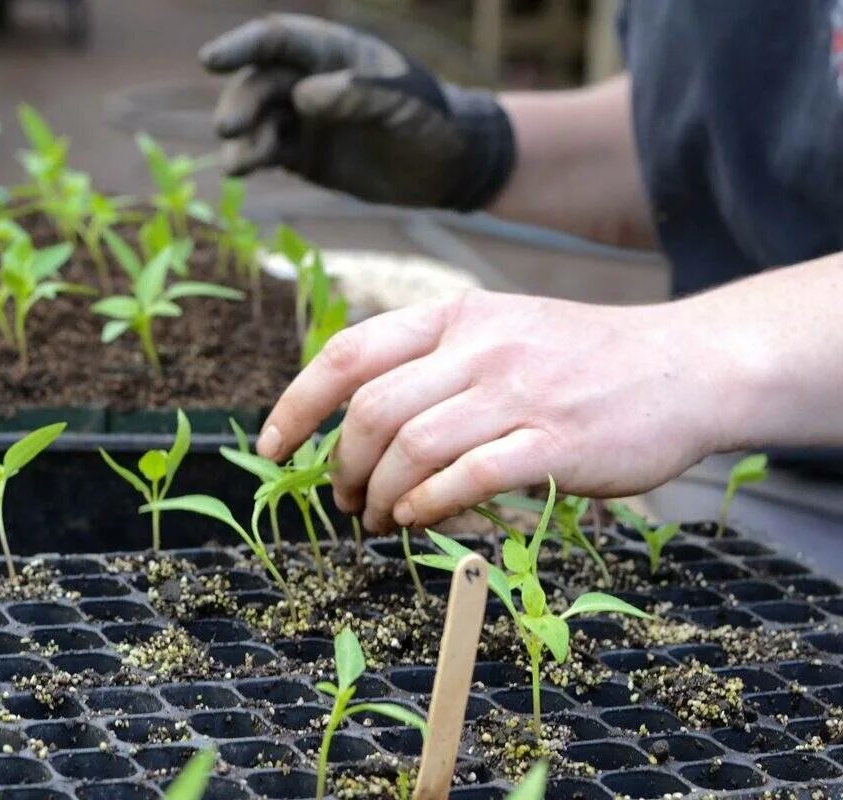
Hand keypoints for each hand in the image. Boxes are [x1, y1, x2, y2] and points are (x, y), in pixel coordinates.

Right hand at [199, 14, 513, 209]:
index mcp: (334, 52)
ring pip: (256, 119)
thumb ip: (356, 94)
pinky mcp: (301, 155)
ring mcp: (302, 118)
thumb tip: (302, 95)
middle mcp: (310, 79)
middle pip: (260, 81)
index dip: (243, 45)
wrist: (447, 166)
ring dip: (241, 137)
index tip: (210, 59)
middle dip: (241, 102)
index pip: (280, 39)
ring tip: (238, 162)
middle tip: (229, 128)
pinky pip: (266, 151)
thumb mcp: (404, 104)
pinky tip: (239, 170)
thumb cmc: (431, 121)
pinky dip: (250, 159)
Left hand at [255, 290, 740, 531]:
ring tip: (377, 519)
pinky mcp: (556, 443)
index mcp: (456, 315)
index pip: (350, 353)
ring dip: (378, 495)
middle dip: (340, 464)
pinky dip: (427, 504)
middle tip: (342, 499)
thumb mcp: (500, 331)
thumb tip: (353, 420)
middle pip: (373, 411)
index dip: (298, 403)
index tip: (271, 446)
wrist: (684, 367)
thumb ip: (432, 362)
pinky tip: (416, 519)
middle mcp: (481, 347)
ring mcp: (519, 393)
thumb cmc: (579, 360)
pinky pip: (467, 478)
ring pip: (412, 448)